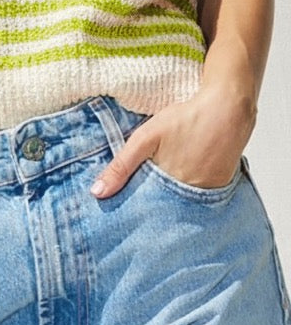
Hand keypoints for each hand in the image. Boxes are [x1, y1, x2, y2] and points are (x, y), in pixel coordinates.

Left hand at [90, 87, 254, 198]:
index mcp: (169, 187)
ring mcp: (209, 193)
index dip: (137, 209)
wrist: (227, 109)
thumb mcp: (146, 138)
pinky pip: (202, 196)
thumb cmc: (186, 119)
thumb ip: (122, 165)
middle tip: (143, 204)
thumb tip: (97, 192)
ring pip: (185, 204)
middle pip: (167, 208)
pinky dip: (192, 193)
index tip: (125, 215)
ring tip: (163, 192)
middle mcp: (191, 196)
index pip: (148, 209)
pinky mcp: (223, 186)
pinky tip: (186, 179)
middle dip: (154, 207)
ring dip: (174, 201)